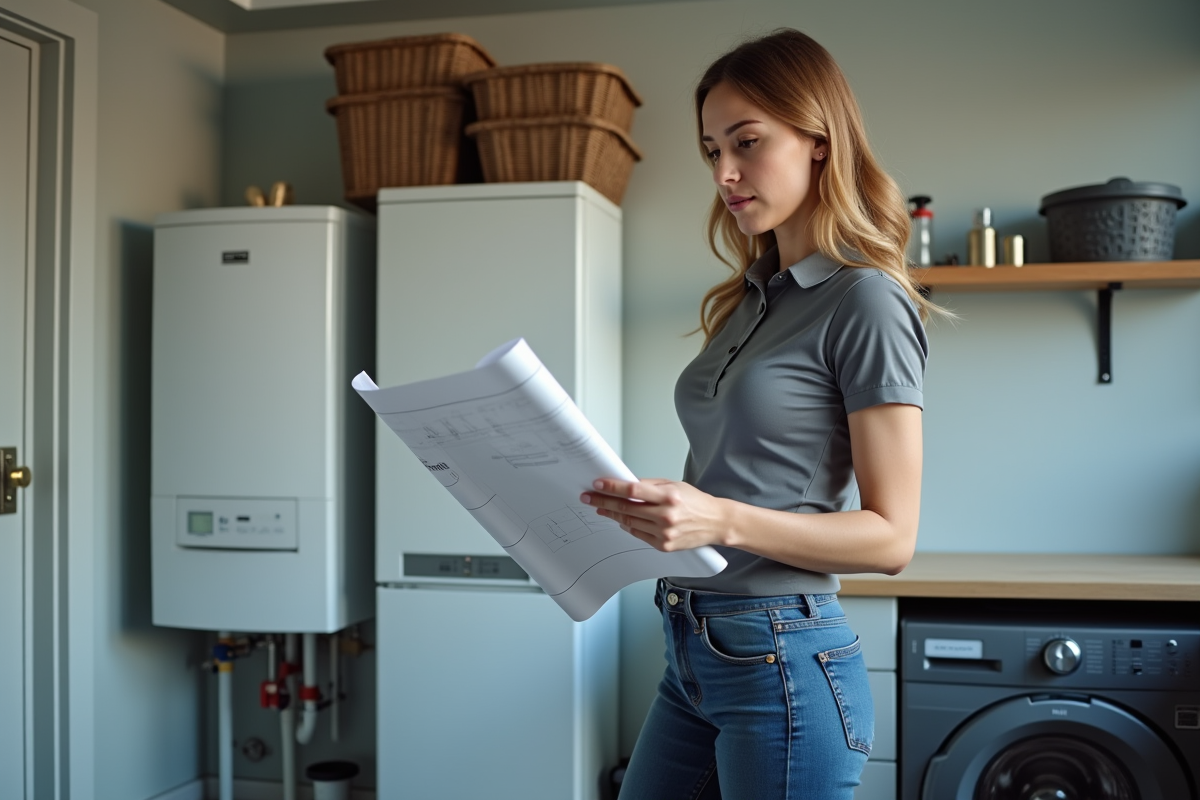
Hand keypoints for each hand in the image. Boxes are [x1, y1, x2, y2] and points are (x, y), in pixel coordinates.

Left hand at [580, 478, 729, 551]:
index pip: (633, 490)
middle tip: (588, 497)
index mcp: (669, 496)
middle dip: (603, 502)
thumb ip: (649, 485)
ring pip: (629, 522)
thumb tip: (624, 484)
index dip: (612, 487)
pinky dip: (627, 526)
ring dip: (612, 514)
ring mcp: (664, 533)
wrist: (715, 522)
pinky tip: (620, 519)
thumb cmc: (695, 502)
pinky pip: (638, 534)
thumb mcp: (674, 485)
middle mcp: (666, 516)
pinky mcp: (663, 545)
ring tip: (600, 508)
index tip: (597, 484)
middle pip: (626, 508)